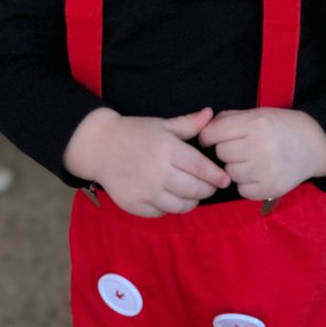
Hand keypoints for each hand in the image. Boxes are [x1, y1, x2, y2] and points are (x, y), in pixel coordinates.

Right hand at [63, 107, 229, 217]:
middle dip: (207, 190)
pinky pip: (162, 213)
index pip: (201, 169)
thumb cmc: (135, 133)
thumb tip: (210, 113)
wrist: (100, 146)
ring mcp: (145, 191)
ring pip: (180, 206)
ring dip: (191, 201)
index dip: (217, 177)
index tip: (225, 179)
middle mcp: (158, 172)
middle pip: (194, 190)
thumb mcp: (162, 124)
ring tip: (192, 193)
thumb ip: (189, 124)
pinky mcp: (135, 204)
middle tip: (209, 186)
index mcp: (168, 150)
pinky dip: (170, 208)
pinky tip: (171, 197)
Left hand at [199, 108, 325, 199]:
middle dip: (226, 151)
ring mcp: (267, 170)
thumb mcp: (256, 113)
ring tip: (251, 160)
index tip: (212, 138)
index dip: (209, 136)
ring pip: (230, 173)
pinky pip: (242, 190)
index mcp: (256, 123)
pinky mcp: (271, 189)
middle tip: (240, 148)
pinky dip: (246, 184)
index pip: (213, 133)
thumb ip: (228, 119)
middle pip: (221, 153)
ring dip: (235, 168)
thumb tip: (201, 131)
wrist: (313, 144)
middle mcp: (261, 146)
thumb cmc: (279, 126)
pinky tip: (257, 174)